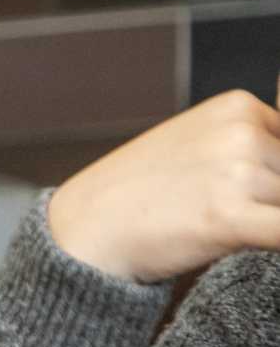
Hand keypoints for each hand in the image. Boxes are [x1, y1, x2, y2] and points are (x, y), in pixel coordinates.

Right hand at [48, 84, 279, 282]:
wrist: (85, 228)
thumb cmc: (137, 192)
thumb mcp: (194, 144)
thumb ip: (247, 146)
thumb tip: (279, 168)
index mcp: (237, 106)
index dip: (271, 174)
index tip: (241, 189)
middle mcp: (242, 131)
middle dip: (268, 200)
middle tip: (215, 210)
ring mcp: (236, 172)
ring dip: (262, 224)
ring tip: (212, 227)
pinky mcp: (230, 216)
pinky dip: (275, 240)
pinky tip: (248, 238)